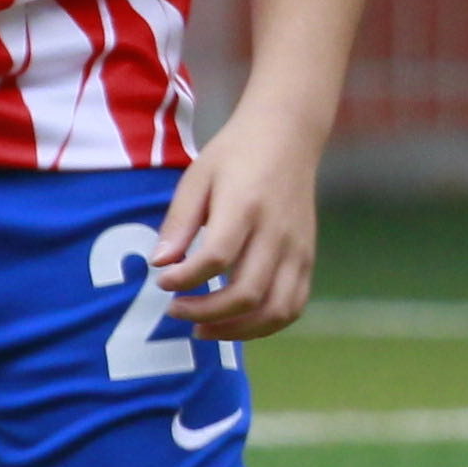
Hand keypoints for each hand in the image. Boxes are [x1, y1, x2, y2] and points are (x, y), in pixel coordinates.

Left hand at [152, 119, 320, 342]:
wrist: (287, 136)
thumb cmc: (235, 156)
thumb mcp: (197, 177)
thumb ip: (179, 222)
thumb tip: (159, 265)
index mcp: (246, 206)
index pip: (216, 258)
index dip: (184, 279)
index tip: (161, 282)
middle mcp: (277, 232)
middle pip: (246, 293)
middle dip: (204, 313)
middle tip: (175, 310)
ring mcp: (298, 249)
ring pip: (275, 311)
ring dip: (236, 330)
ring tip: (204, 329)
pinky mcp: (307, 258)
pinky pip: (292, 307)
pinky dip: (264, 325)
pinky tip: (235, 323)